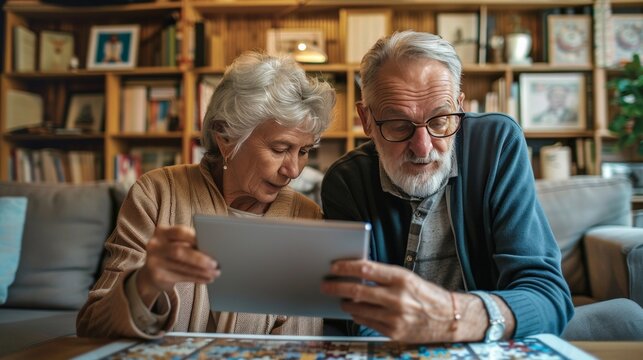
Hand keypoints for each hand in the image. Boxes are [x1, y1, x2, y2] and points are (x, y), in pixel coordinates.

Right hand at [137, 226, 219, 305]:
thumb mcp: (175, 243)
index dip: (195, 238)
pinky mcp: (158, 276)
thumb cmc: (170, 254)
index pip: (179, 232)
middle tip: (215, 263)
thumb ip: (189, 242)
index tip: (211, 243)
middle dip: (199, 258)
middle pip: (179, 251)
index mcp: (161, 232)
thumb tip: (212, 248)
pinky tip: (206, 278)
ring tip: (215, 272)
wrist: (151, 274)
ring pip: (182, 266)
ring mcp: (154, 262)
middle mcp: (155, 246)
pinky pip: (181, 277)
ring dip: (202, 270)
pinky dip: (196, 278)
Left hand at [320, 259, 454, 342]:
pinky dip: (357, 315)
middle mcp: (398, 297)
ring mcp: (395, 317)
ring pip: (359, 309)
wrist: (448, 318)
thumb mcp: (407, 278)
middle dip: (337, 287)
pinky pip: (366, 322)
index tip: (334, 266)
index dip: (346, 267)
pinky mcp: (394, 332)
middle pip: (358, 290)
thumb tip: (356, 272)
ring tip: (340, 298)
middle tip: (326, 284)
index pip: (366, 269)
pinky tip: (355, 310)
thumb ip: (383, 276)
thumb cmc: (425, 295)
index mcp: (402, 278)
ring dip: (345, 303)